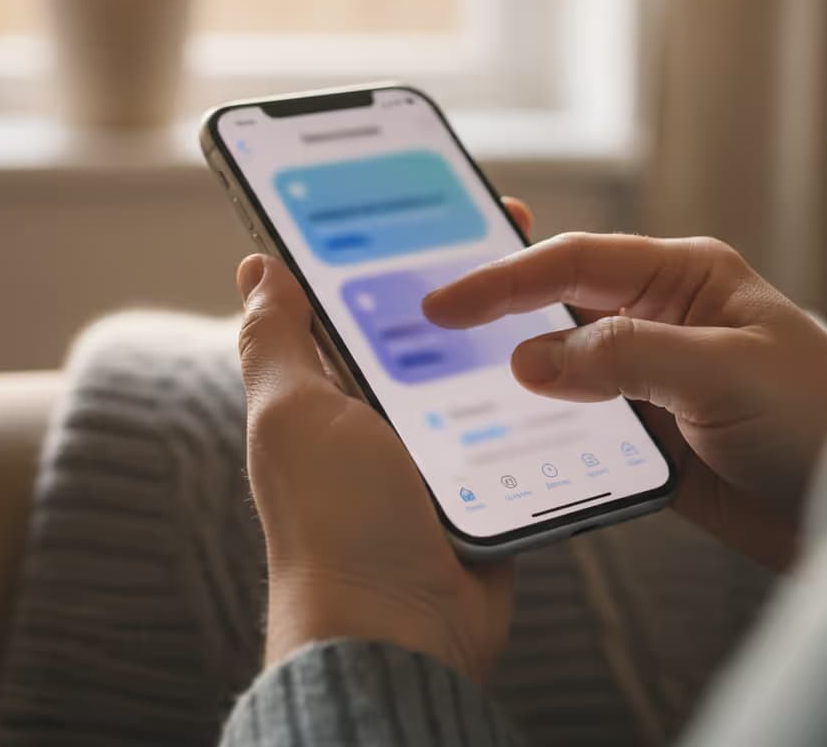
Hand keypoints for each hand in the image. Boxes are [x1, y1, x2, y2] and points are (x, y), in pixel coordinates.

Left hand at [234, 198, 530, 679]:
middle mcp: (381, 410)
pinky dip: (535, 389)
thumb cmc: (335, 520)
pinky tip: (569, 346)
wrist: (402, 631)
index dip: (382, 245)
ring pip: (477, 365)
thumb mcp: (293, 414)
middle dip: (460, 274)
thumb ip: (276, 340)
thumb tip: (257, 267)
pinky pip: (515, 418)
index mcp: (329, 386)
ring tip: (550, 270)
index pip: (354, 295)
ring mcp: (437, 443)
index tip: (423, 196)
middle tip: (504, 220)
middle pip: (425, 324)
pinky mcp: (485, 475)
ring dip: (507, 327)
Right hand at [423, 233, 826, 568]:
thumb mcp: (723, 374)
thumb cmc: (818, 421)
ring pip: (560, 359)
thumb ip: (624, 358)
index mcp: (681, 276)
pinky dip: (538, 420)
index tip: (445, 302)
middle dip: (496, 305)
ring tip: (445, 372)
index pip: (574, 262)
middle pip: (557, 300)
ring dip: (511, 365)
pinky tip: (502, 428)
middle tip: (426, 319)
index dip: (503, 277)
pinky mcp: (644, 429)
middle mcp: (657, 316)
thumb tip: (529, 360)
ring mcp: (647, 374)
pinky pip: (575, 416)